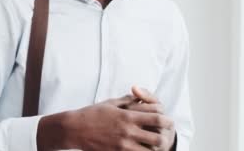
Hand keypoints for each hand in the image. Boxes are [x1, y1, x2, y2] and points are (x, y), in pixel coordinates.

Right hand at [57, 94, 173, 150]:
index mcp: (128, 116)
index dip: (166, 119)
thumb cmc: (91, 114)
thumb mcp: (110, 103)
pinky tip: (141, 149)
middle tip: (165, 135)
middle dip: (165, 137)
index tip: (168, 120)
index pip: (156, 117)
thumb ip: (127, 101)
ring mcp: (123, 145)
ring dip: (154, 148)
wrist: (74, 129)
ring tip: (153, 145)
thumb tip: (139, 98)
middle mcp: (128, 131)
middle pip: (158, 137)